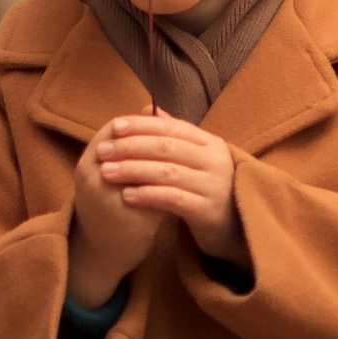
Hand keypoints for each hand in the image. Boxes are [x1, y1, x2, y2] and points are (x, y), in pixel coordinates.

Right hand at [67, 117, 164, 307]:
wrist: (99, 251)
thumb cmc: (108, 203)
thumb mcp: (110, 171)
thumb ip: (130, 143)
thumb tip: (152, 108)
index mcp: (88, 164)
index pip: (114, 130)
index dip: (139, 125)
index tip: (161, 126)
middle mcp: (95, 180)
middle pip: (131, 150)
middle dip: (157, 146)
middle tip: (180, 143)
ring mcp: (111, 202)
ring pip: (147, 175)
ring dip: (166, 169)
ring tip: (183, 166)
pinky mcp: (131, 223)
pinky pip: (158, 201)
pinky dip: (171, 193)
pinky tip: (183, 191)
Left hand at [94, 114, 247, 268]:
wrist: (235, 230)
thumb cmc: (206, 190)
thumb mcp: (194, 160)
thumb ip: (173, 136)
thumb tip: (147, 108)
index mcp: (210, 143)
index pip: (171, 127)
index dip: (141, 125)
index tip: (114, 127)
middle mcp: (215, 160)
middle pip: (166, 147)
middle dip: (130, 147)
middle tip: (102, 151)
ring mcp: (214, 185)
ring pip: (166, 172)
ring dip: (132, 170)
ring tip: (107, 172)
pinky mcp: (208, 211)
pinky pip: (172, 199)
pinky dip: (147, 195)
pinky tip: (127, 196)